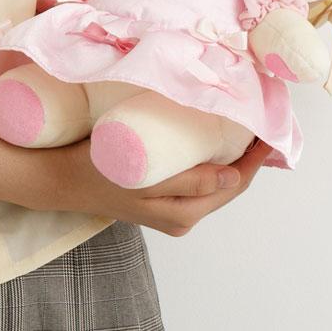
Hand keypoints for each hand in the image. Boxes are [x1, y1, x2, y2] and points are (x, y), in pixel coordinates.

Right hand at [29, 136, 273, 236]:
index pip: (236, 183)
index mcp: (184, 213)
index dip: (257, 157)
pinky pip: (200, 178)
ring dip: (233, 154)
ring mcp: (175, 207)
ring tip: (244, 122)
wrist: (62, 180)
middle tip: (260, 117)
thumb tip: (232, 177)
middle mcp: (185, 215)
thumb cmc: (99, 173)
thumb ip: (187, 181)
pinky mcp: (164, 196)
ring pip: (217, 180)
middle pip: (231, 183)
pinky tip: (216, 136)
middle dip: (249, 154)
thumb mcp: (142, 177)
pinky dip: (214, 158)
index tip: (269, 126)